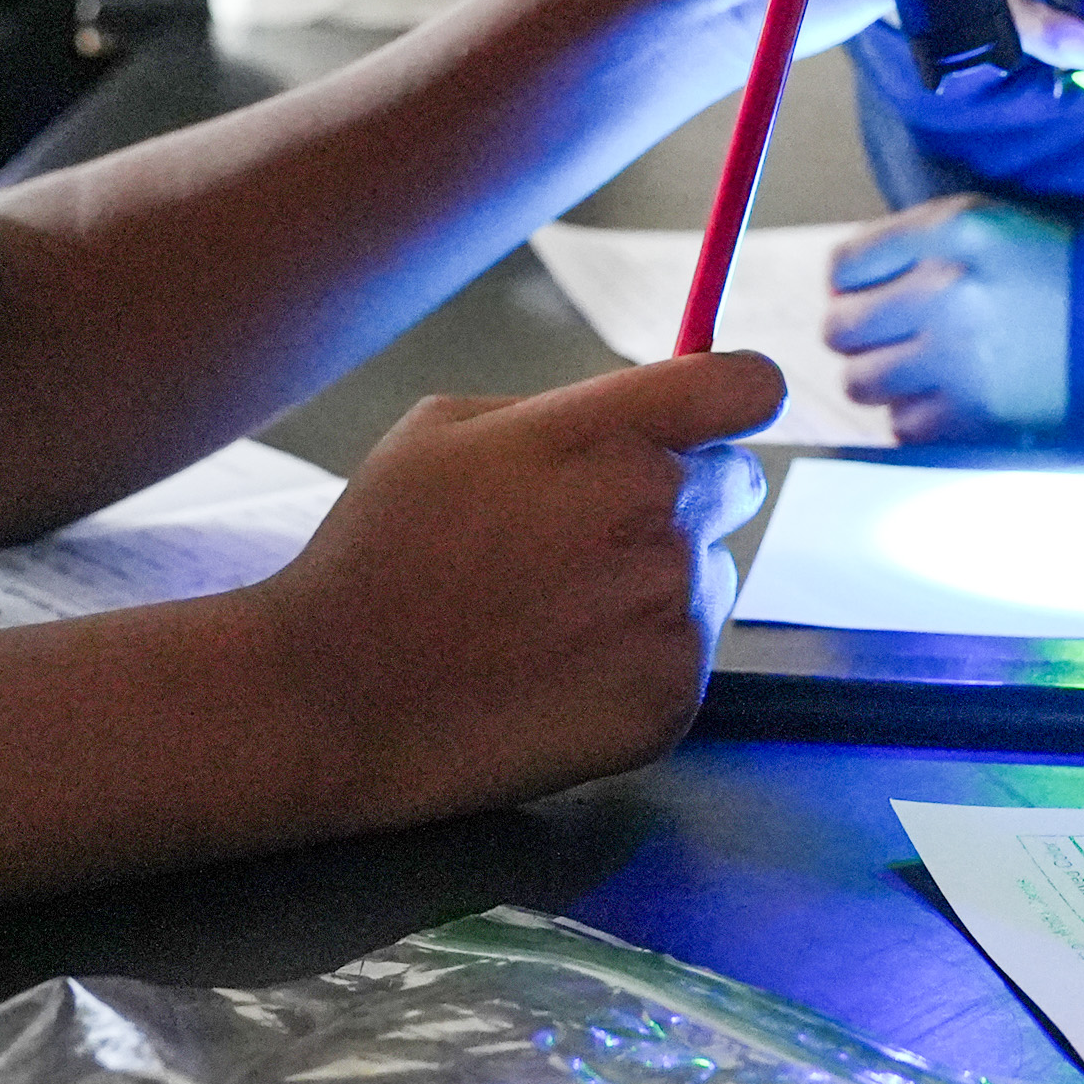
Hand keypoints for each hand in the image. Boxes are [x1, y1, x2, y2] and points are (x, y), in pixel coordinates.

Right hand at [245, 353, 778, 826]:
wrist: (335, 696)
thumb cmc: (381, 550)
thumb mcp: (446, 430)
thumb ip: (565, 412)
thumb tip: (642, 414)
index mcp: (607, 434)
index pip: (748, 386)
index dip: (738, 396)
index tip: (717, 417)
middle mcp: (659, 515)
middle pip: (736, 481)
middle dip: (681, 496)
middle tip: (591, 536)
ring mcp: (673, 612)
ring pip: (711, 572)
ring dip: (657, 581)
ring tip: (553, 613)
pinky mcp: (673, 696)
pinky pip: (690, 651)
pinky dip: (641, 656)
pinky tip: (559, 668)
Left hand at [827, 195, 1069, 440]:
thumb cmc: (1060, 272)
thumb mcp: (991, 222)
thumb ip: (915, 242)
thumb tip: (844, 283)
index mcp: (952, 229)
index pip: (845, 266)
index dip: (849, 285)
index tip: (867, 296)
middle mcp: (947, 288)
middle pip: (841, 327)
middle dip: (859, 334)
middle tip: (891, 336)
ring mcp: (959, 355)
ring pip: (861, 382)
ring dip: (883, 380)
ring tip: (920, 369)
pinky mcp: (975, 413)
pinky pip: (901, 426)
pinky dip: (917, 418)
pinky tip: (949, 397)